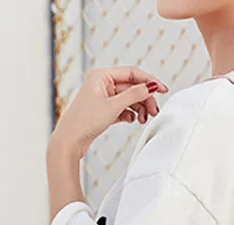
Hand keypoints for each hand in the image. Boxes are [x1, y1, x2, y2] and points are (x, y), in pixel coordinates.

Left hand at [49, 66, 168, 159]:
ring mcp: (103, 97)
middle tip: (155, 113)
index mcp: (101, 75)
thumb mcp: (113, 106)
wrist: (70, 141)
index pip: (132, 73)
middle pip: (132, 87)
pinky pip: (123, 108)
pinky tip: (133, 121)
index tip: (163, 90)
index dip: (149, 81)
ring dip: (139, 109)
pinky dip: (130, 114)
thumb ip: (134, 95)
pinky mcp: (104, 110)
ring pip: (129, 99)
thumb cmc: (85, 122)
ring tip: (144, 120)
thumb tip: (151, 86)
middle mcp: (102, 84)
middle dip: (145, 99)